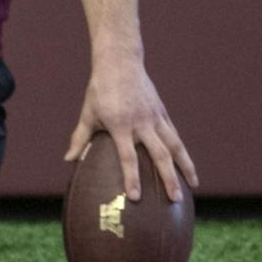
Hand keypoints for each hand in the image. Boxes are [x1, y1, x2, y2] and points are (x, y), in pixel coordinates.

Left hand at [65, 51, 197, 202]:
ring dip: (185, 165)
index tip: (136, 197)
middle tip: (175, 199)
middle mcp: (142, 122)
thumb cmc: (100, 89)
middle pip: (160, 154)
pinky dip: (181, 150)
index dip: (132, 177)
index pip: (128, 157)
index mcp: (121, 125)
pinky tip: (187, 164)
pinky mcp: (162, 112)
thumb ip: (80, 138)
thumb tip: (68, 160)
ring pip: (175, 145)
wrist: (120, 62)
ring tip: (193, 185)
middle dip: (168, 178)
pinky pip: (174, 134)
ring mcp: (155, 117)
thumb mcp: (88, 113)